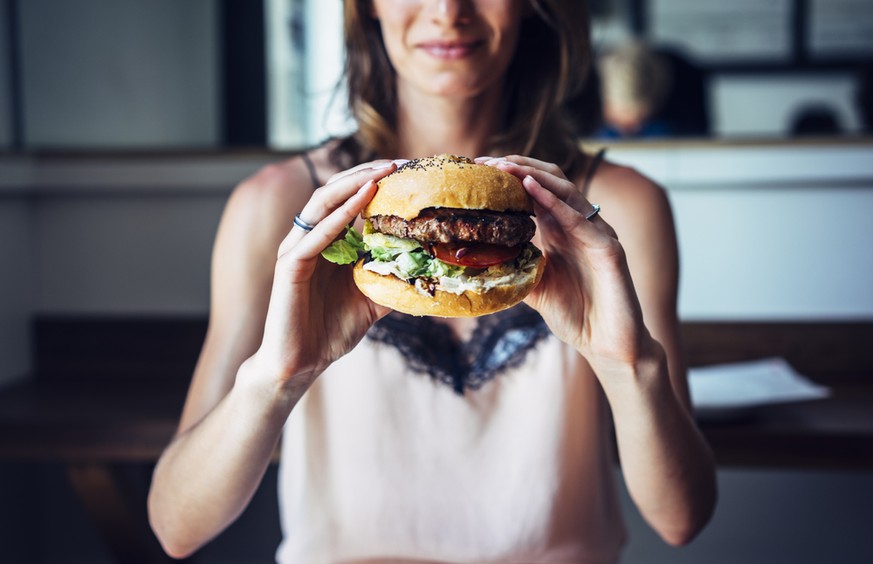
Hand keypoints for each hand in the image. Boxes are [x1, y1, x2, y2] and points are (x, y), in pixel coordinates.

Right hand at [251, 160, 398, 390]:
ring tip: (380, 174)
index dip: (373, 182)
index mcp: (326, 242)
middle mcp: (308, 239)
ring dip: (353, 186)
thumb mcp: (373, 300)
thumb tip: (430, 272)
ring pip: (322, 205)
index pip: (348, 199)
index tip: (406, 171)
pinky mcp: (289, 267)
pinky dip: (339, 217)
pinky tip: (362, 203)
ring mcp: (296, 250)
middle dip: (365, 174)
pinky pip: (316, 236)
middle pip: (334, 192)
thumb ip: (393, 280)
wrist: (300, 363)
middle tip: (397, 163)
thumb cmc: (330, 330)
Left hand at [477, 155, 654, 368]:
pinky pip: (580, 219)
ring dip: (533, 176)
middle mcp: (580, 225)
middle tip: (487, 163)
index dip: (510, 176)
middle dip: (519, 167)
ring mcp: (597, 234)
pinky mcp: (609, 249)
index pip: (536, 190)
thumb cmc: (576, 316)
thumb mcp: (534, 287)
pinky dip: (555, 202)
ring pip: (566, 191)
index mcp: (561, 230)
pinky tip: (531, 189)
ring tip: (505, 167)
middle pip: (551, 181)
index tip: (479, 170)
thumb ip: (514, 267)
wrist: (608, 345)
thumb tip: (476, 259)